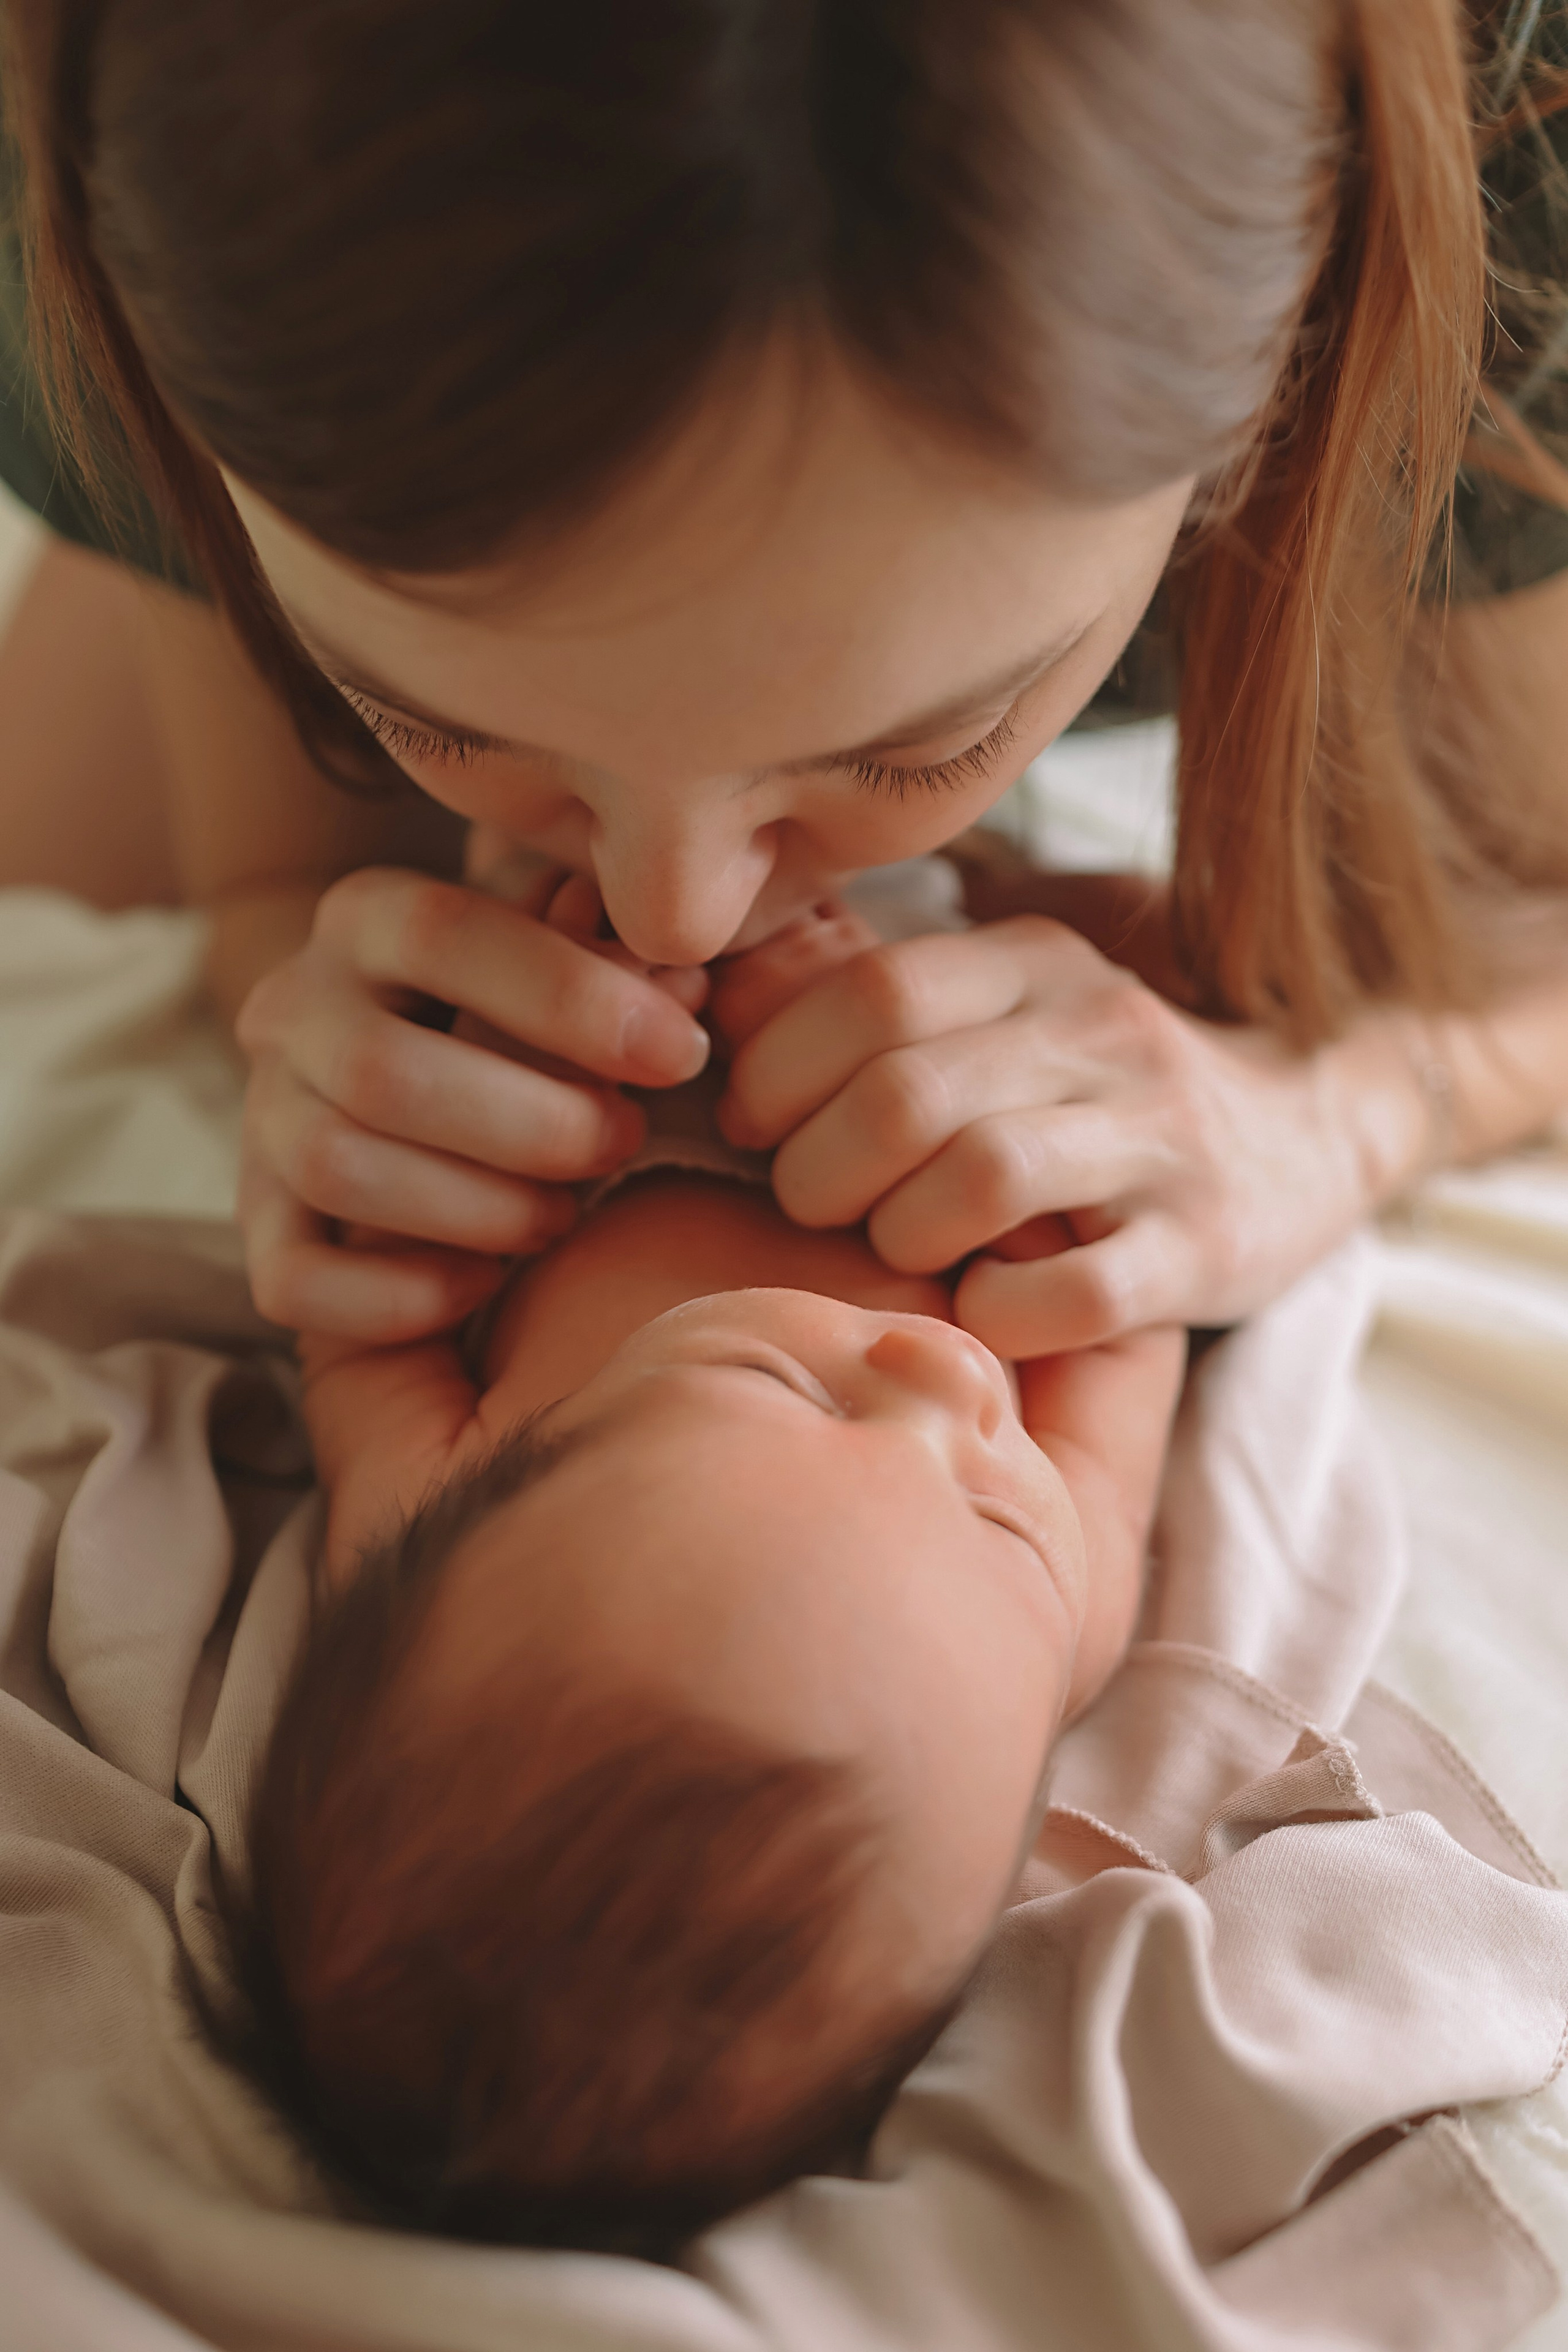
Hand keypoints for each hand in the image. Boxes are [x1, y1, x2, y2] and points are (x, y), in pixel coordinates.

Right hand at [237, 863, 710, 1340]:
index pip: (444, 932)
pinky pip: (293, 1277)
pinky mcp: (256, 1222)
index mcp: (368, 916)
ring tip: (563, 1215)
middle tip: (623, 1142)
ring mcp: (263, 1115)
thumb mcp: (563, 960)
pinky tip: (483, 1284)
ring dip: (476, 1208)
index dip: (568, 996)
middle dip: (530, 1123)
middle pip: (382, 1071)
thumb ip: (613, 960)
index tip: (679, 1052)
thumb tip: (684, 984)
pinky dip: (397, 1295)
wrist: (414, 1074)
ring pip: (337, 1169)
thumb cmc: (526, 1013)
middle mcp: (293, 1005)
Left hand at [717, 915, 1424, 1349]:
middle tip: (810, 1204)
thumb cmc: (1097, 1089)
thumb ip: (883, 1000)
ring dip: (901, 1234)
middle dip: (819, 1168)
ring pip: (981, 1182)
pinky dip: (1000, 1311)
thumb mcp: (1008, 1007)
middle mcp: (1102, 1034)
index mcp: (1036, 964)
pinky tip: (984, 1304)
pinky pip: (1072, 1292)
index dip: (779, 1066)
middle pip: (906, 1095)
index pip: (874, 993)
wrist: (1311, 1130)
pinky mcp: (1204, 1246)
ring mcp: (1161, 1141)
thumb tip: (718, 999)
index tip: (753, 1122)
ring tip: (897, 1247)